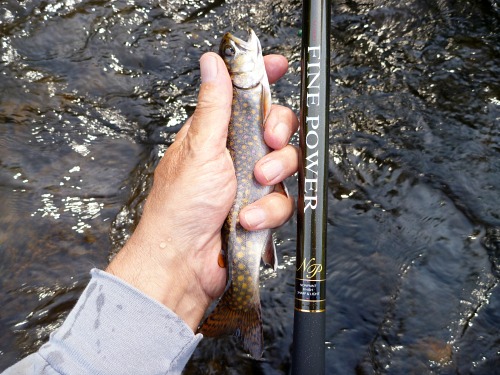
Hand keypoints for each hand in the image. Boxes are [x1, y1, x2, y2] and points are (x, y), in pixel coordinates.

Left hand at [106, 52, 298, 330]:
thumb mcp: (199, 147)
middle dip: (278, 133)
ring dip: (273, 176)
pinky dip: (268, 210)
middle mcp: (235, 156)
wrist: (184, 262)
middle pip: (276, 127)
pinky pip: (284, 201)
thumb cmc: (179, 208)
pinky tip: (247, 218)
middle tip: (268, 140)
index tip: (277, 66)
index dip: (263, 79)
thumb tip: (212, 63)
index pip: (245, 97)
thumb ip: (214, 105)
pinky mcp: (262, 209)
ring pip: (286, 164)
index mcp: (216, 134)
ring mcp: (250, 183)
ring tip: (253, 186)